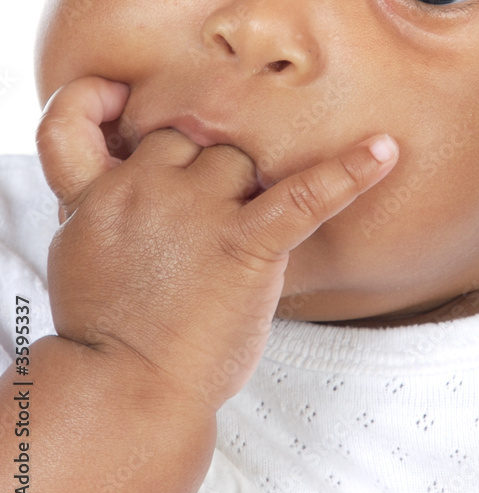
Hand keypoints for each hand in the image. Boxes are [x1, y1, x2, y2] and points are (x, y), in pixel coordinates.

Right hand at [37, 76, 398, 412]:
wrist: (129, 388)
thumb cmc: (109, 325)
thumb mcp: (80, 250)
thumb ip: (103, 199)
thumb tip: (130, 167)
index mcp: (95, 190)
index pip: (102, 120)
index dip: (106, 108)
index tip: (123, 104)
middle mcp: (144, 187)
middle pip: (189, 138)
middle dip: (200, 167)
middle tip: (203, 222)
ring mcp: (197, 211)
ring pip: (237, 157)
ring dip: (246, 183)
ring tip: (239, 234)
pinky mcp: (247, 242)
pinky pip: (305, 193)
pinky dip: (349, 172)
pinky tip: (385, 150)